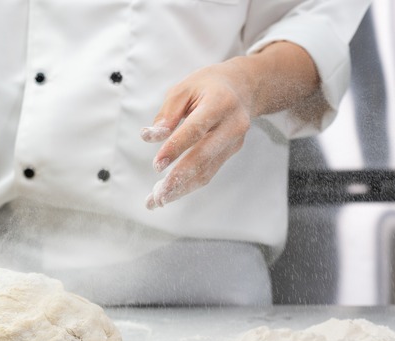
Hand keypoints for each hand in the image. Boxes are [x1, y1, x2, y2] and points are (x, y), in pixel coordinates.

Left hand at [141, 42, 320, 208]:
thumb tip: (150, 136)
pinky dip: (189, 185)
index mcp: (220, 103)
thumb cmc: (207, 86)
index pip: (196, 129)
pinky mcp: (231, 152)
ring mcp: (234, 141)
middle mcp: (232, 124)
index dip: (176, 148)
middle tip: (157, 195)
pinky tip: (170, 193)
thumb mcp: (184, 88)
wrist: (244, 87)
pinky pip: (209, 172)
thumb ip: (167, 113)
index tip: (157, 166)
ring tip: (158, 200)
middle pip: (204, 156)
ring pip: (207, 170)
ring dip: (182, 188)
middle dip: (179, 178)